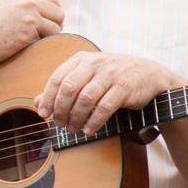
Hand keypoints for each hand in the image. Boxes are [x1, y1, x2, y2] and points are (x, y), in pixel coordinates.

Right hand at [0, 0, 64, 67]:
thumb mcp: (3, 6)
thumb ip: (23, 6)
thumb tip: (48, 17)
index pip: (53, 0)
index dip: (52, 14)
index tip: (44, 25)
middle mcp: (28, 0)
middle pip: (59, 12)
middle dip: (54, 26)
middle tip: (40, 38)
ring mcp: (29, 15)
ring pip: (56, 27)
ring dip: (48, 38)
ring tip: (29, 44)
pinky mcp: (28, 31)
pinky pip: (47, 40)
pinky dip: (39, 47)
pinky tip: (23, 48)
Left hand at [36, 51, 179, 134]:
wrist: (151, 75)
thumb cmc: (113, 77)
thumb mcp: (87, 76)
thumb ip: (63, 87)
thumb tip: (36, 102)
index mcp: (82, 58)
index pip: (57, 77)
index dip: (47, 97)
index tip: (43, 114)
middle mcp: (95, 63)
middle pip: (69, 88)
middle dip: (61, 109)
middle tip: (59, 124)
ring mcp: (110, 74)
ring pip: (85, 98)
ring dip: (75, 117)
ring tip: (72, 129)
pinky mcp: (124, 87)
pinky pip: (104, 107)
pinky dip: (94, 121)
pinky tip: (88, 130)